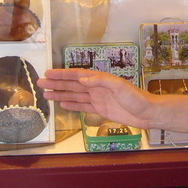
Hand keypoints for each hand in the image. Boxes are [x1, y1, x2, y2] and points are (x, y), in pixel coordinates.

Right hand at [38, 68, 155, 127]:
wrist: (147, 113)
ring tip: (46, 95)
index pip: (77, 75)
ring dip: (61, 94)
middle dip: (56, 83)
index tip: (48, 73)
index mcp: (100, 80)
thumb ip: (100, 81)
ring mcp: (98, 99)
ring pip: (75, 96)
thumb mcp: (119, 86)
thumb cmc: (136, 98)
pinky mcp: (101, 110)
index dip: (62, 74)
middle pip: (72, 85)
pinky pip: (83, 106)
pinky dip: (72, 105)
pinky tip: (62, 104)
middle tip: (40, 83)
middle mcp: (97, 88)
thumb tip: (82, 78)